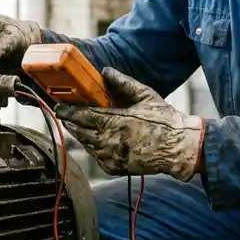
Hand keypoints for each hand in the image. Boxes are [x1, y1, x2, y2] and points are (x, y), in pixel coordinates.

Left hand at [55, 67, 204, 180]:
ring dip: (80, 135)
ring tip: (76, 126)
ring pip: (87, 145)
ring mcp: (113, 157)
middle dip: (70, 122)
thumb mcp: (146, 96)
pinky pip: (97, 158)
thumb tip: (106, 71)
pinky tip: (94, 141)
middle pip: (80, 132)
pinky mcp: (117, 168)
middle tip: (64, 115)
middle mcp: (111, 141)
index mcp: (117, 122)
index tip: (60, 106)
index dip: (68, 111)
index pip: (84, 116)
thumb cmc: (165, 121)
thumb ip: (124, 83)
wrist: (179, 148)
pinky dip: (92, 148)